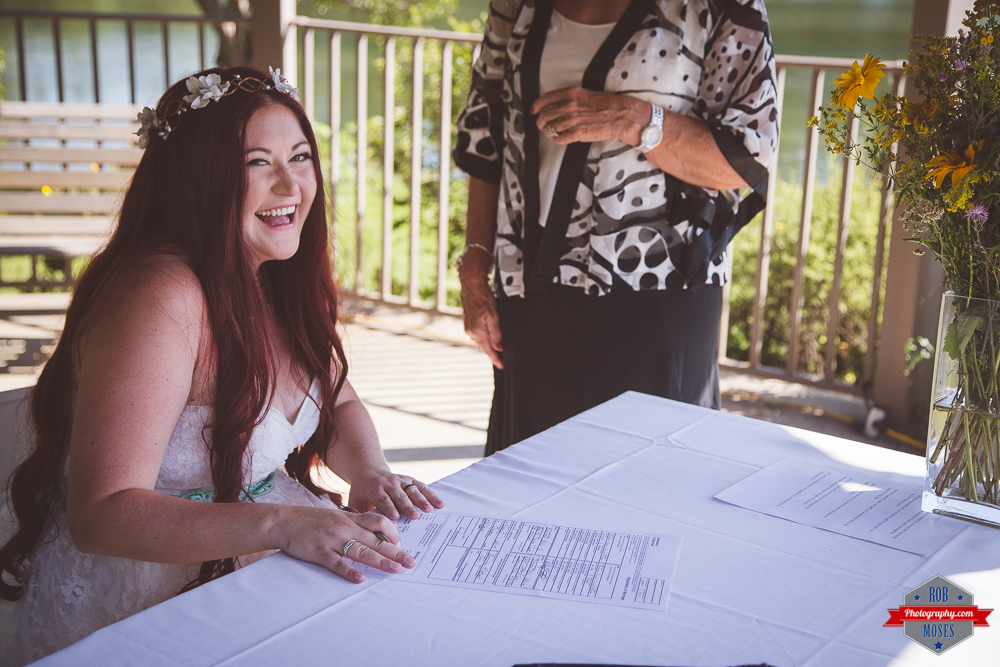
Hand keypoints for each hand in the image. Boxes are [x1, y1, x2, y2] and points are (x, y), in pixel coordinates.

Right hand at [278, 505, 414, 582]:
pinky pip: (337, 563)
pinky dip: (349, 571)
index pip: (378, 522)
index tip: (401, 543)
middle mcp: (344, 527)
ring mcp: (332, 539)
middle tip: (410, 562)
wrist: (283, 521)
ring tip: (395, 570)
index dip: (392, 533)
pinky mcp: (319, 552)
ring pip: (361, 551)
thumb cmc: (309, 520)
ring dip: (380, 561)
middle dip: (395, 552)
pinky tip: (360, 578)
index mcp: (349, 518)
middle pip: (375, 540)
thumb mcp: (334, 516)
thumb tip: (372, 533)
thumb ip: (352, 523)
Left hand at [347, 468, 444, 520]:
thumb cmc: (361, 492)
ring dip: (422, 500)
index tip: (396, 517)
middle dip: (408, 506)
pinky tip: (440, 504)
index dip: (389, 507)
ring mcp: (400, 480)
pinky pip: (421, 486)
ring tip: (430, 510)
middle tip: (416, 516)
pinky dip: (431, 494)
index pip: (383, 499)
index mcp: (375, 489)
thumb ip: (359, 514)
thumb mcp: (355, 501)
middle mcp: (389, 483)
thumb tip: (362, 533)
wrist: (368, 470)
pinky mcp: (409, 479)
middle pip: (400, 495)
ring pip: (412, 490)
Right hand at [460, 273, 503, 368]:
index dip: (495, 359)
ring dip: (488, 346)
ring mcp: (469, 326)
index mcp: (477, 331)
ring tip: (496, 352)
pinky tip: (489, 338)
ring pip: (481, 340)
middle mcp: (471, 331)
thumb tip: (499, 348)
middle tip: (501, 361)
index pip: (488, 350)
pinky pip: (478, 334)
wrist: (472, 286)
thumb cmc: (482, 298)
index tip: (501, 365)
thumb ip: (496, 334)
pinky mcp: (469, 322)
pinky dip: (484, 338)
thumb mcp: (493, 317)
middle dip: (492, 354)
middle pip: (484, 346)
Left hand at [531, 86, 647, 146]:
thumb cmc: (607, 105)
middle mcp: (570, 105)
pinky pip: (560, 139)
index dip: (537, 105)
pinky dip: (558, 140)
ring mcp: (573, 119)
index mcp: (571, 94)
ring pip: (551, 128)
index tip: (534, 110)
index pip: (546, 99)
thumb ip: (571, 99)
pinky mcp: (577, 133)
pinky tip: (561, 138)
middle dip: (541, 121)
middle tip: (541, 125)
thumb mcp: (586, 94)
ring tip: (552, 133)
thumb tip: (557, 106)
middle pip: (545, 115)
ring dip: (549, 132)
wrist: (622, 115)